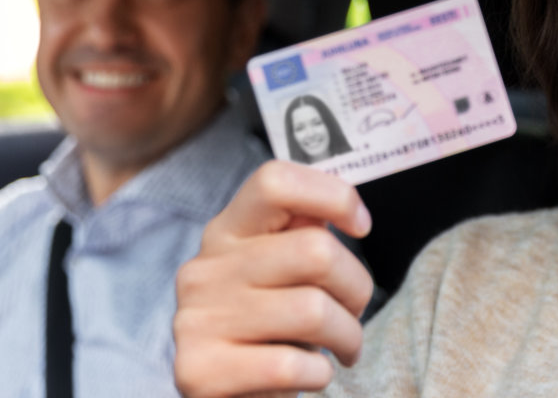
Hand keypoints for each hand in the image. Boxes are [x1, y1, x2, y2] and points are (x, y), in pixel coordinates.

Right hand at [173, 161, 376, 397]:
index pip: (275, 181)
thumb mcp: (281, 273)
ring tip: (343, 348)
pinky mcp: (199, 371)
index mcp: (227, 232)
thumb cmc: (272, 329)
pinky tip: (313, 375)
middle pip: (316, 250)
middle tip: (354, 312)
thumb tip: (341, 209)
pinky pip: (291, 365)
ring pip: (314, 311)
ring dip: (348, 337)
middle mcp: (204, 269)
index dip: (334, 195)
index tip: (362, 227)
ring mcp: (196, 320)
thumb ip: (302, 234)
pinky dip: (320, 374)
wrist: (230, 396)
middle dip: (357, 288)